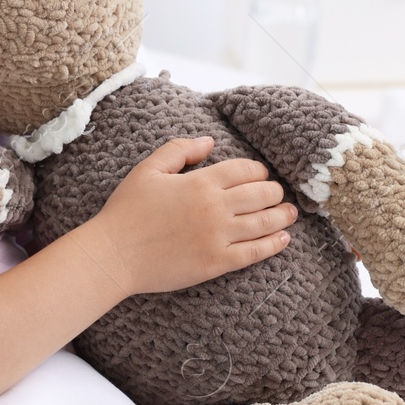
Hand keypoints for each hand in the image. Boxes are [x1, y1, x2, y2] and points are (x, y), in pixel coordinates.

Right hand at [82, 135, 294, 296]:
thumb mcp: (148, 169)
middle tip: (278, 194)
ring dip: (282, 216)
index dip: (258, 171)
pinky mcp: (216, 263)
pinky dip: (273, 245)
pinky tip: (283, 239)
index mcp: (200, 182)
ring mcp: (218, 237)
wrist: (114, 254)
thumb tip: (209, 141)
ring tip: (290, 214)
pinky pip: (254, 252)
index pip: (245, 170)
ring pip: (264, 223)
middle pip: (261, 194)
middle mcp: (215, 208)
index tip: (261, 176)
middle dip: (274, 192)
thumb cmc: (126, 210)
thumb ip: (179, 150)